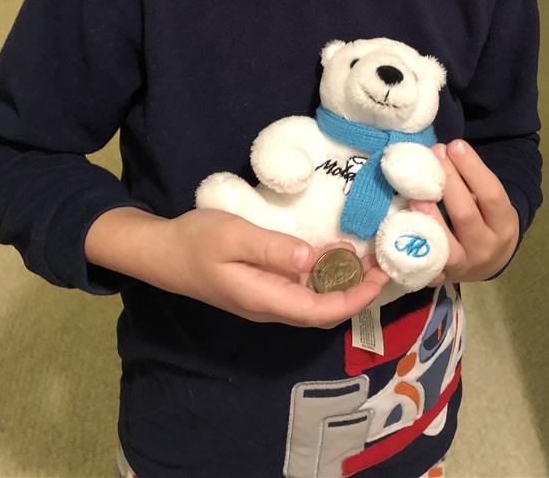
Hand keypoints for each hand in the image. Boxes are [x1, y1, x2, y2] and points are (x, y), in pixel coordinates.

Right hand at [86, 206, 388, 328]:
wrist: (161, 252)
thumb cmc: (196, 241)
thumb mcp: (234, 236)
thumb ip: (272, 249)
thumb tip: (313, 260)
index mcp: (266, 299)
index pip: (322, 311)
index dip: (356, 299)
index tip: (382, 277)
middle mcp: (270, 306)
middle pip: (324, 311)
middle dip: (358, 292)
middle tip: (386, 263)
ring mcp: (266, 298)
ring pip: (315, 301)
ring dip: (344, 284)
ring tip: (371, 256)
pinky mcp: (262, 287)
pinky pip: (302, 289)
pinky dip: (325, 275)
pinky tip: (335, 252)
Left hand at [410, 140, 519, 283]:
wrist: (489, 261)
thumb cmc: (486, 219)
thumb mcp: (490, 203)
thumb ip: (471, 182)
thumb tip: (441, 151)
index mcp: (503, 225)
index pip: (491, 194)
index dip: (472, 168)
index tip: (455, 145)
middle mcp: (485, 247)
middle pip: (465, 214)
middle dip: (447, 182)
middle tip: (432, 155)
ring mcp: (462, 266)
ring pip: (443, 242)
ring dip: (427, 215)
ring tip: (415, 191)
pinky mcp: (440, 277)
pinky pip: (423, 264)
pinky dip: (412, 244)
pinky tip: (400, 224)